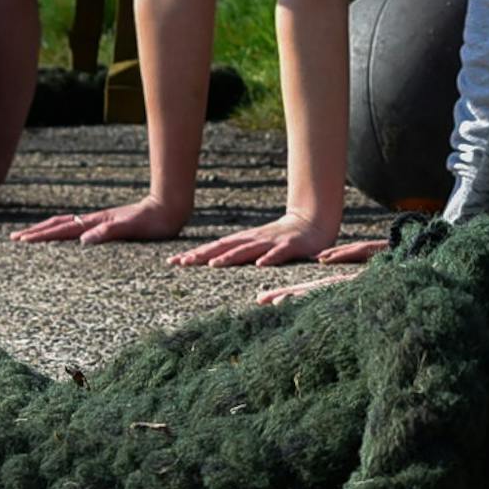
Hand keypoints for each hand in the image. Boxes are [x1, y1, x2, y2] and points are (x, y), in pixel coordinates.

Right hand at [14, 197, 191, 246]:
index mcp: (96, 222)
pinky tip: (64, 235)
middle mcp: (95, 220)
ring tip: (31, 235)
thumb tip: (83, 239)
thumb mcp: (131, 228)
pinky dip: (63, 231)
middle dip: (36, 231)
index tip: (22, 240)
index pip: (62, 229)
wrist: (168, 209)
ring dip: (47, 230)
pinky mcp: (107, 224)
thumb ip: (108, 232)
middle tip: (15, 238)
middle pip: (59, 224)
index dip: (41, 235)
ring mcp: (100, 221)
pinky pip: (78, 227)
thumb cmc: (153, 222)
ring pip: (66, 224)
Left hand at [167, 217, 366, 270]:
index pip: (216, 248)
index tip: (174, 262)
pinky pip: (279, 254)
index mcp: (245, 241)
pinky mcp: (291, 246)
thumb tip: (212, 262)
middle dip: (204, 255)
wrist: (314, 223)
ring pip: (248, 250)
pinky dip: (269, 258)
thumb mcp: (257, 246)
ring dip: (231, 257)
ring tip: (214, 265)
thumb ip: (238, 253)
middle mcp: (254, 240)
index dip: (196, 254)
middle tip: (183, 263)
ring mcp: (272, 242)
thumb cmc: (282, 239)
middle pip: (226, 248)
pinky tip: (260, 265)